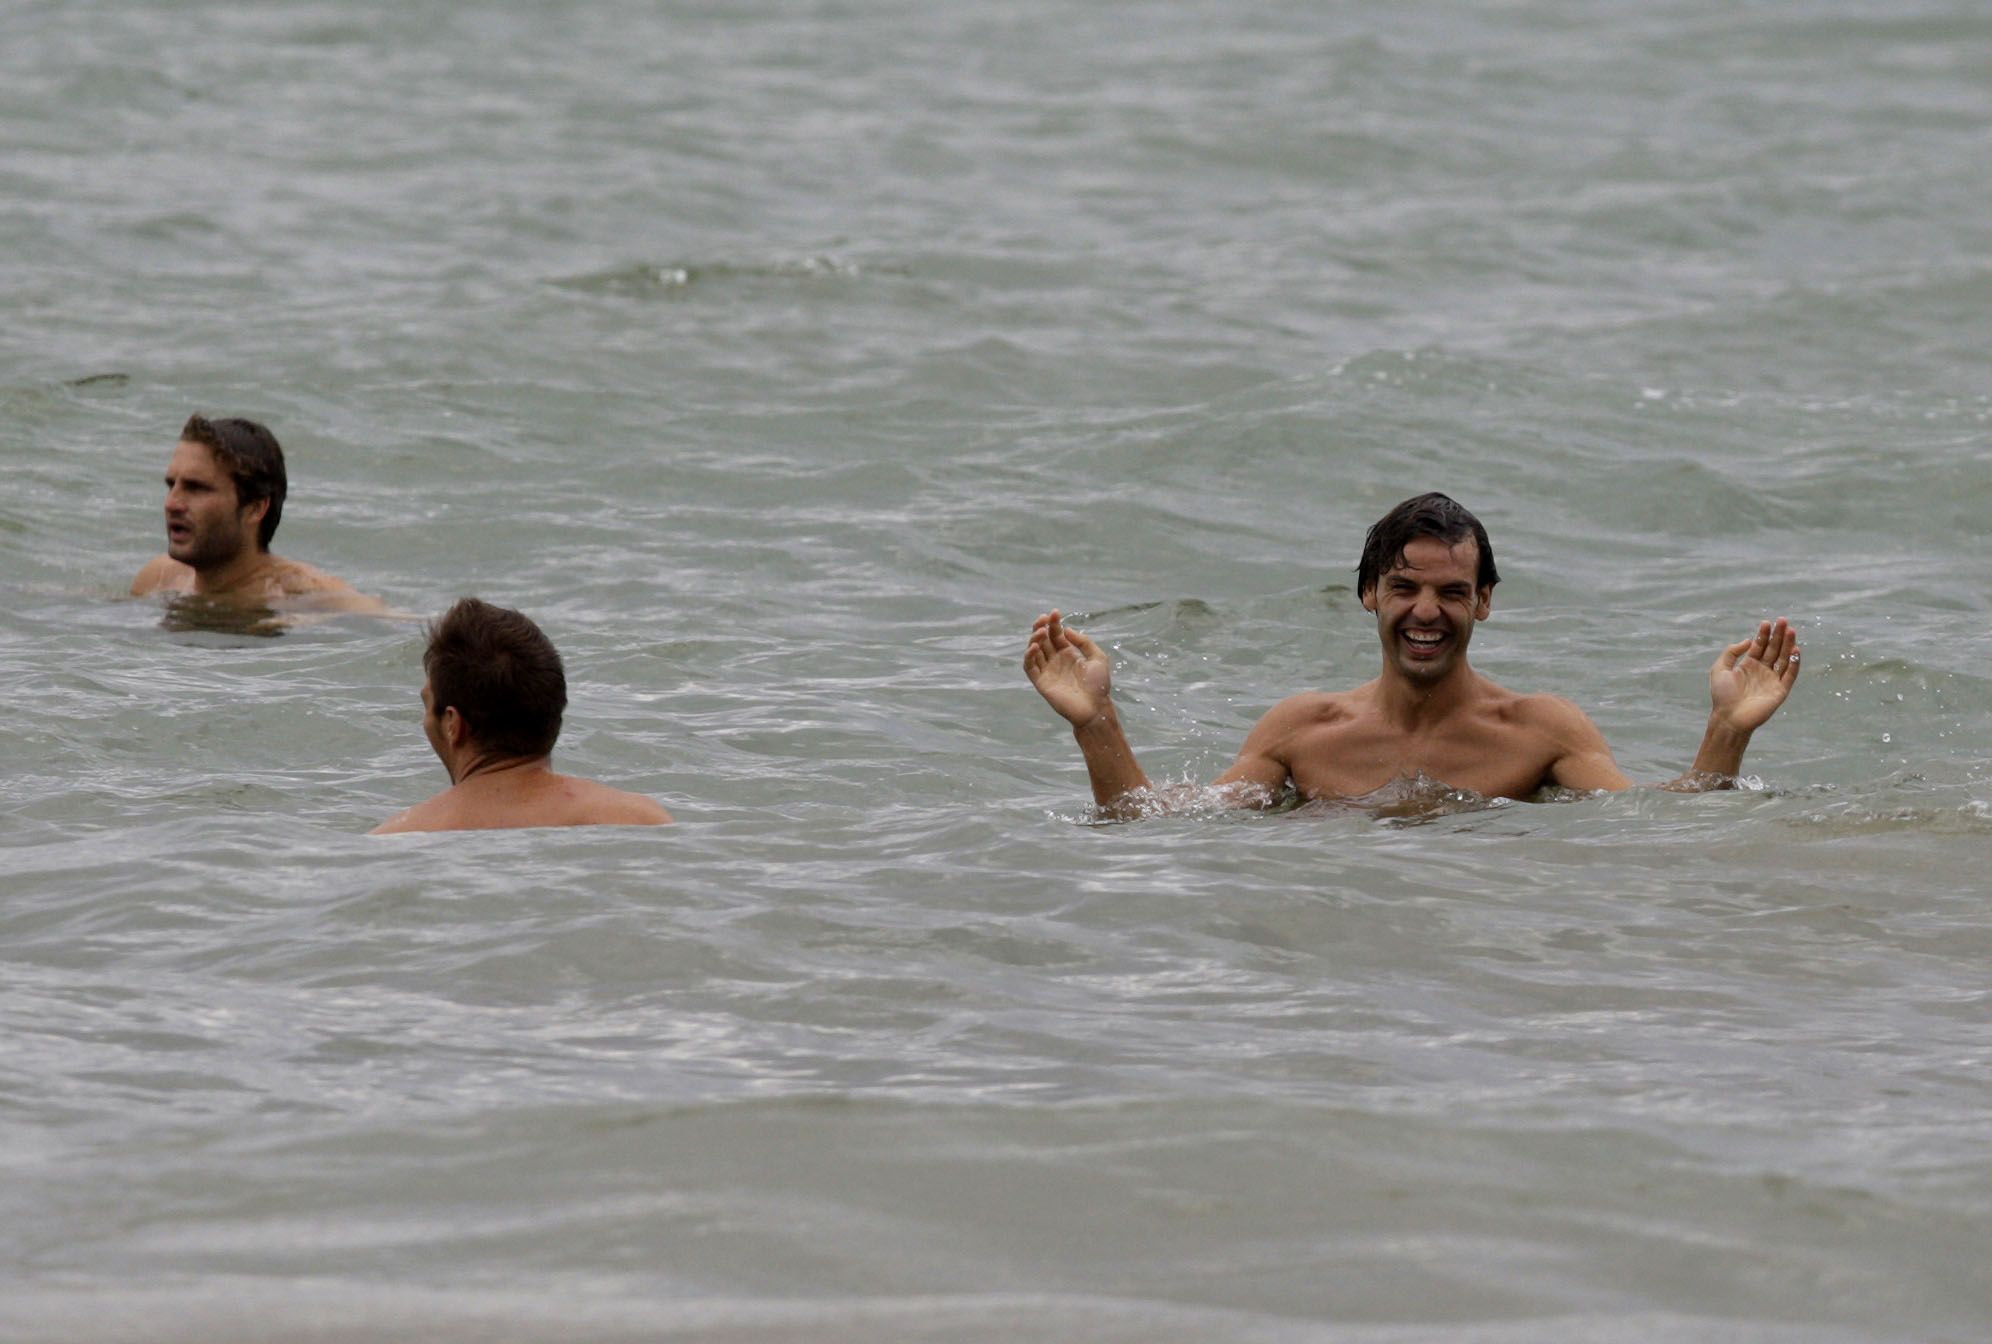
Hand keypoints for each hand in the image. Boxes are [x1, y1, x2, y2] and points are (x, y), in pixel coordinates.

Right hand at [1023, 610, 1113, 727]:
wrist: (1095, 708)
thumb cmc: (1099, 685)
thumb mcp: (1098, 657)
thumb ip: (1083, 642)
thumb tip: (1066, 630)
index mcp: (1068, 653)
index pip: (1056, 634)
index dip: (1053, 623)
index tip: (1055, 613)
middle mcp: (1055, 660)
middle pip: (1043, 640)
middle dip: (1041, 627)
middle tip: (1042, 619)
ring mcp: (1047, 671)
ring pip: (1034, 651)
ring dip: (1034, 639)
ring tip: (1040, 632)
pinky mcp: (1041, 682)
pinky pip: (1029, 667)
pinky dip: (1029, 656)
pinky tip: (1035, 646)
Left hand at [1709, 617, 1799, 734]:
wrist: (1729, 717)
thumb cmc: (1722, 695)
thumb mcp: (1719, 669)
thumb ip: (1731, 652)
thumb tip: (1748, 641)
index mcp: (1748, 665)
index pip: (1759, 646)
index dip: (1763, 634)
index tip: (1766, 622)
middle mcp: (1762, 671)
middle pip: (1774, 649)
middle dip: (1778, 635)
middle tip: (1783, 620)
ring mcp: (1772, 680)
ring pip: (1784, 658)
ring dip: (1788, 644)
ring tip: (1791, 630)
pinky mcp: (1780, 690)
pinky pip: (1790, 674)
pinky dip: (1794, 663)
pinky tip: (1795, 650)